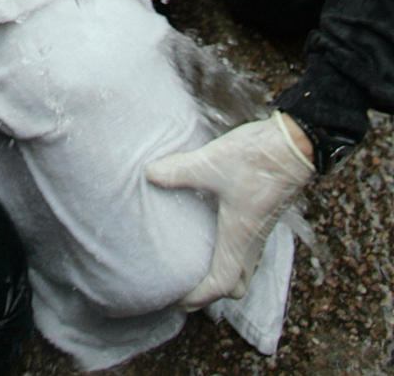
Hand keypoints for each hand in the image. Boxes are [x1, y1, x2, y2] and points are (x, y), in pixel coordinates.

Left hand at [146, 112, 314, 307]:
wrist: (296, 144)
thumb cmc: (257, 160)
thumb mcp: (211, 164)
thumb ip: (179, 170)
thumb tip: (148, 173)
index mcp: (239, 237)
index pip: (219, 284)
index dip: (197, 297)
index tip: (176, 299)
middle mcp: (252, 240)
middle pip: (236, 285)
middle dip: (211, 293)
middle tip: (185, 286)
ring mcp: (261, 229)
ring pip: (244, 267)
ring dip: (222, 272)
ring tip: (196, 262)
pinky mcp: (264, 215)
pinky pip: (248, 248)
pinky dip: (231, 252)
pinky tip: (213, 231)